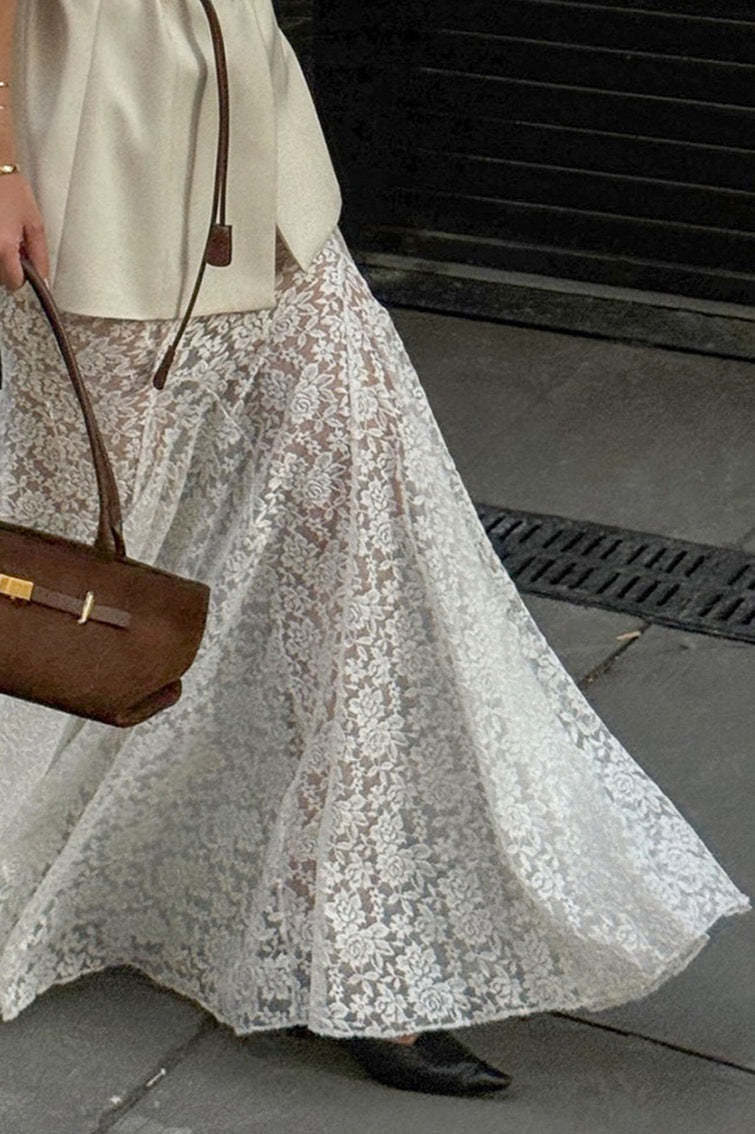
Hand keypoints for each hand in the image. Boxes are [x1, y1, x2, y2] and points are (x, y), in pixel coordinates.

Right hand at [0, 171, 49, 291]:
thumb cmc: (11, 190)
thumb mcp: (35, 225)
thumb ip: (40, 255)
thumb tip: (42, 277)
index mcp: (4, 247)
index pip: (14, 282)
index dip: (23, 278)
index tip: (26, 268)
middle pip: (0, 277)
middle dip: (10, 266)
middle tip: (16, 245)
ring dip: (2, 258)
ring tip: (6, 235)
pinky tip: (0, 232)